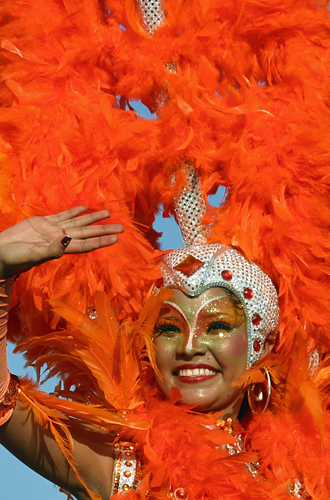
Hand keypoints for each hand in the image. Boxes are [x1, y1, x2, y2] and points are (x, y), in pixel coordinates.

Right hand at [0, 206, 123, 278]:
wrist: (0, 252)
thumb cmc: (15, 258)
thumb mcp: (34, 254)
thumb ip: (52, 249)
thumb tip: (68, 239)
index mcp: (60, 247)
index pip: (86, 244)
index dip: (101, 241)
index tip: (116, 239)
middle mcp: (60, 238)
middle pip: (87, 232)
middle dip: (103, 229)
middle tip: (121, 227)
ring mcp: (52, 229)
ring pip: (77, 222)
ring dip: (92, 218)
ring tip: (107, 214)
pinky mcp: (42, 222)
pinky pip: (62, 215)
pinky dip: (73, 212)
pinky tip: (83, 208)